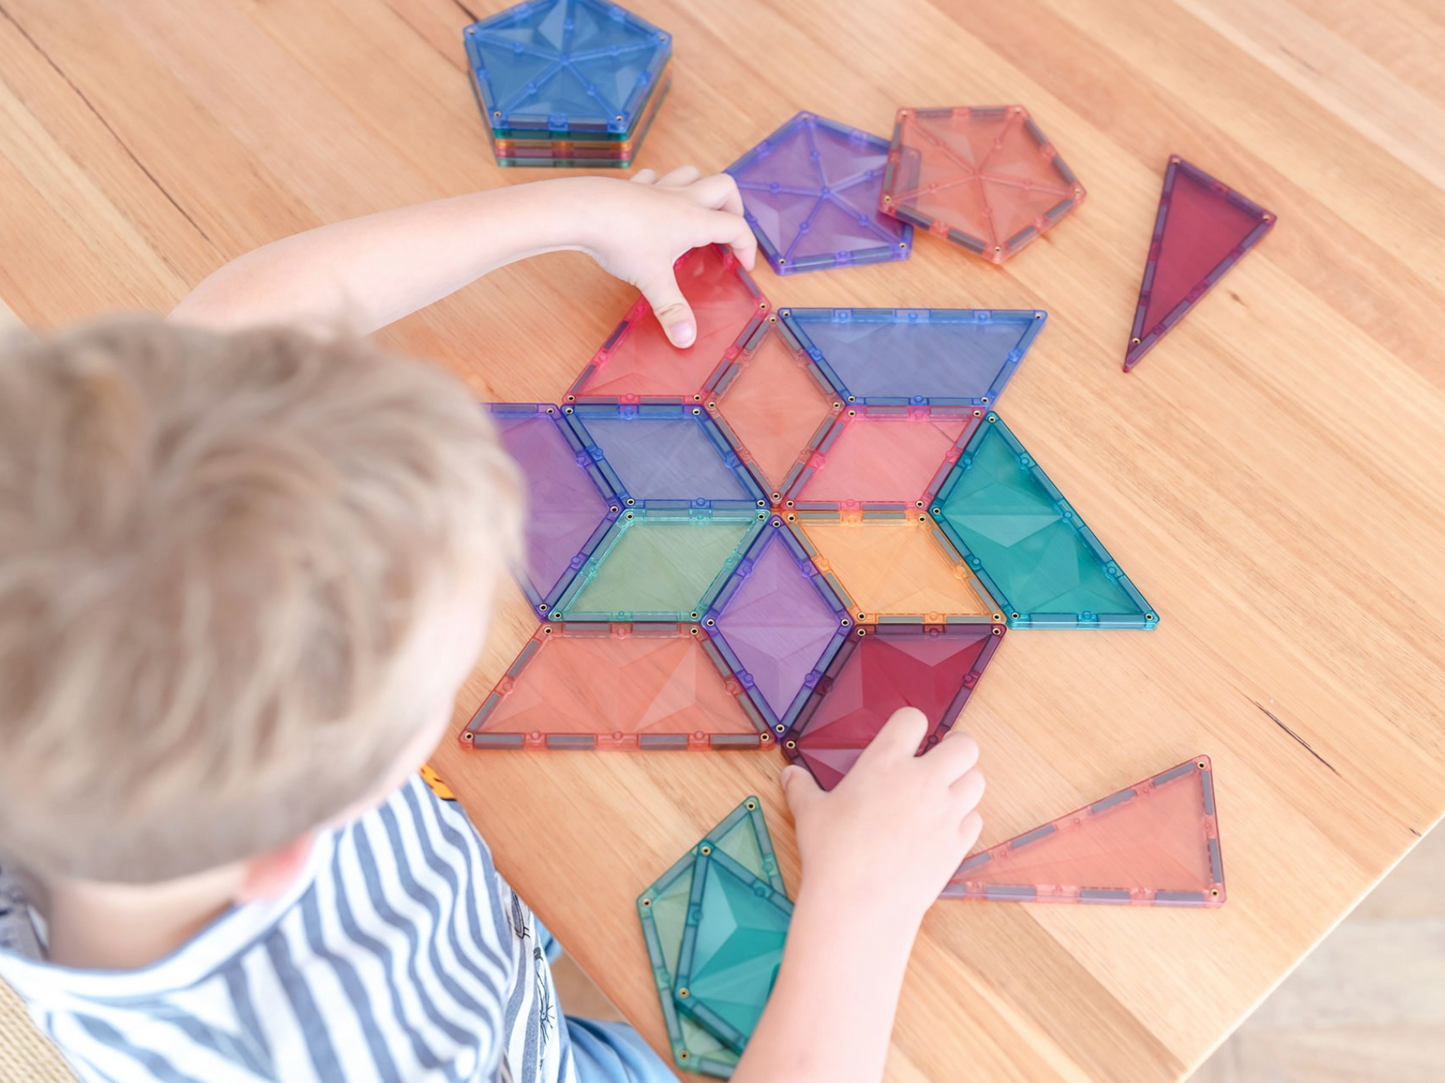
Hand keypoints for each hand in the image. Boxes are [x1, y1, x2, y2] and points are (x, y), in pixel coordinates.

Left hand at [569, 167, 757, 346]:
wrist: (584, 211)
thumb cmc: (622, 240)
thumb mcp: (653, 281)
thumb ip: (672, 310)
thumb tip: (686, 338)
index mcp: (694, 221)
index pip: (736, 227)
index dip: (747, 246)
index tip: (743, 265)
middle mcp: (681, 198)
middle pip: (725, 187)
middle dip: (734, 207)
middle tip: (727, 230)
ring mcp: (658, 188)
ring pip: (693, 174)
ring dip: (702, 188)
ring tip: (699, 211)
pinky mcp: (634, 185)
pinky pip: (656, 176)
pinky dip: (663, 185)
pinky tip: (657, 201)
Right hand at [781, 708, 984, 924]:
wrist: (861, 905)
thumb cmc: (833, 855)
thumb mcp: (809, 814)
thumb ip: (802, 789)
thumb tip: (790, 775)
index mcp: (885, 761)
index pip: (914, 719)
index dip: (910, 726)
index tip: (904, 738)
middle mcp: (922, 780)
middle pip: (964, 745)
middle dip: (954, 749)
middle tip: (938, 761)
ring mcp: (945, 811)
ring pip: (977, 779)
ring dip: (963, 782)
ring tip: (942, 794)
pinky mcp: (957, 843)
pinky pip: (975, 818)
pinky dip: (964, 819)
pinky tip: (943, 827)